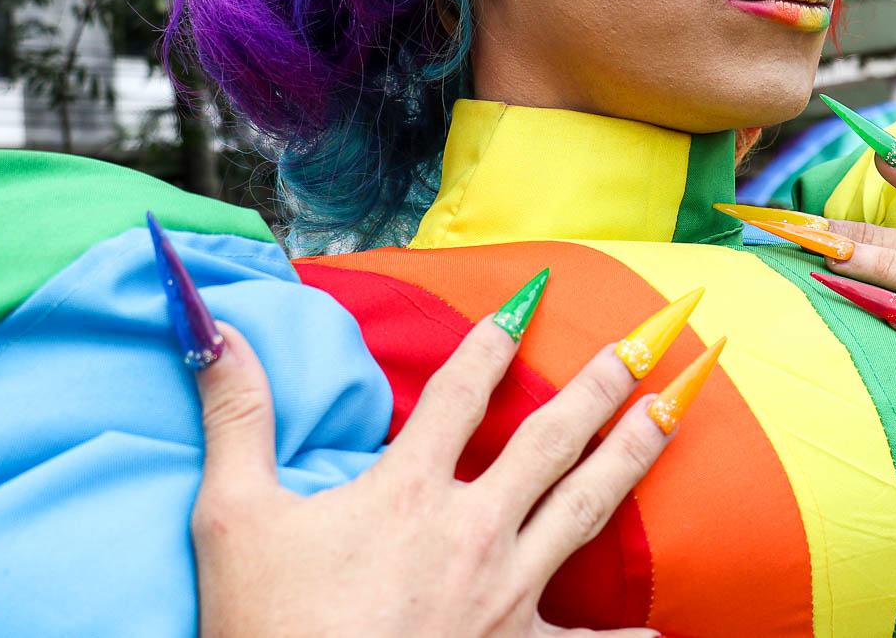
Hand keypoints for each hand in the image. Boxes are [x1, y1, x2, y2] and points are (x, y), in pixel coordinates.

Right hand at [190, 320, 669, 637]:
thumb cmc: (269, 628)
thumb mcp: (232, 519)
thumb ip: (238, 418)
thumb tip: (219, 333)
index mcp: (408, 491)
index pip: (462, 391)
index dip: (494, 336)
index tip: (532, 292)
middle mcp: (472, 531)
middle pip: (550, 438)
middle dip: (602, 381)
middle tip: (648, 338)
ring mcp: (504, 594)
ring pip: (587, 509)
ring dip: (636, 455)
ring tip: (677, 412)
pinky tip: (660, 633)